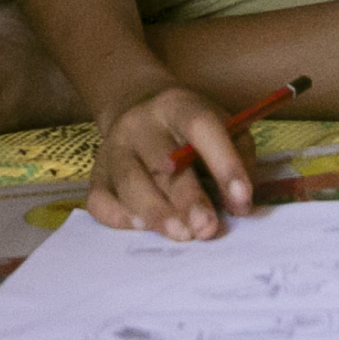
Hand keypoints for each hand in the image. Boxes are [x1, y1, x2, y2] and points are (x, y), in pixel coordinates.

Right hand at [87, 80, 250, 240]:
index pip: (201, 127)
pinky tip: (143, 228)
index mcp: (178, 105)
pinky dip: (121, 218)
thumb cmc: (190, 129)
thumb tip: (240, 205)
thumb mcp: (222, 126)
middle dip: (187, 199)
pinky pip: (101, 200)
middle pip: (162, 160)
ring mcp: (114, 147)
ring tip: (181, 234)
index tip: (242, 199)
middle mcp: (141, 123)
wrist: (137, 109)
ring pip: (130, 181)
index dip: (224, 162)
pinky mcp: (96, 174)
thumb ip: (239, 159)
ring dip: (156, 212)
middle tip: (206, 228)